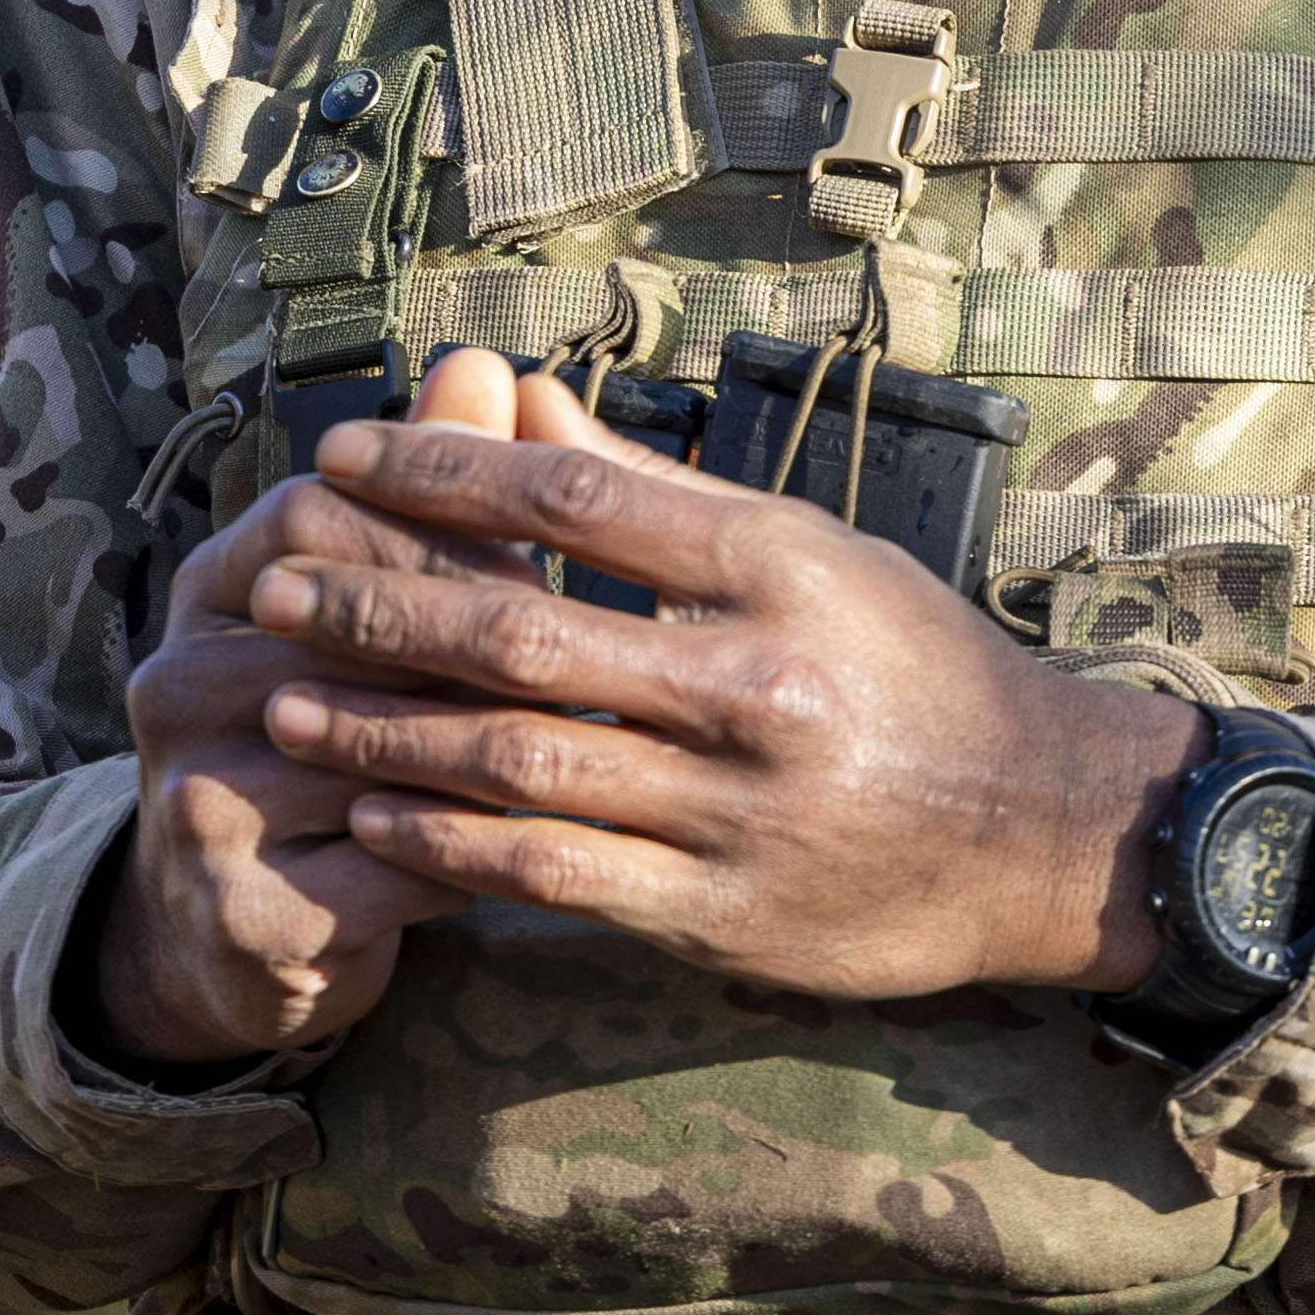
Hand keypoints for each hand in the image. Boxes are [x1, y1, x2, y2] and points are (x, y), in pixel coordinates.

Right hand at [89, 356, 525, 1064]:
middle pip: (347, 629)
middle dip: (478, 640)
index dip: (438, 526)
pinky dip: (471, 852)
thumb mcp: (371, 610)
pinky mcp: (240, 910)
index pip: (318, 510)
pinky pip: (386, 868)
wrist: (238, 927)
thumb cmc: (342, 731)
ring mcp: (194, 800)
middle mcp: (177, 681)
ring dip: (492, 750)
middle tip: (598, 652)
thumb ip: (432, 493)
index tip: (544, 552)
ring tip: (594, 742)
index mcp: (212, 587)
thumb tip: (487, 367)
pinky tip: (536, 841)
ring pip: (375, 752)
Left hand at [252, 355, 1211, 999]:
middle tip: (270, 580)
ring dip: (384, 732)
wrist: (1044, 831)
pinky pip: (552, 875)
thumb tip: (520, 401)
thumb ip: (657, 491)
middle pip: (520, 627)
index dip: (443, 469)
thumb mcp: (814, 551)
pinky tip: (374, 822)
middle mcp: (751, 681)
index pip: (574, 493)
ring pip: (516, 759)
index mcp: (776, 566)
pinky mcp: (717, 913)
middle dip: (375, 602)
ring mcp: (732, 805)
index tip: (343, 455)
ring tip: (286, 704)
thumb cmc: (918, 669)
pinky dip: (450, 849)